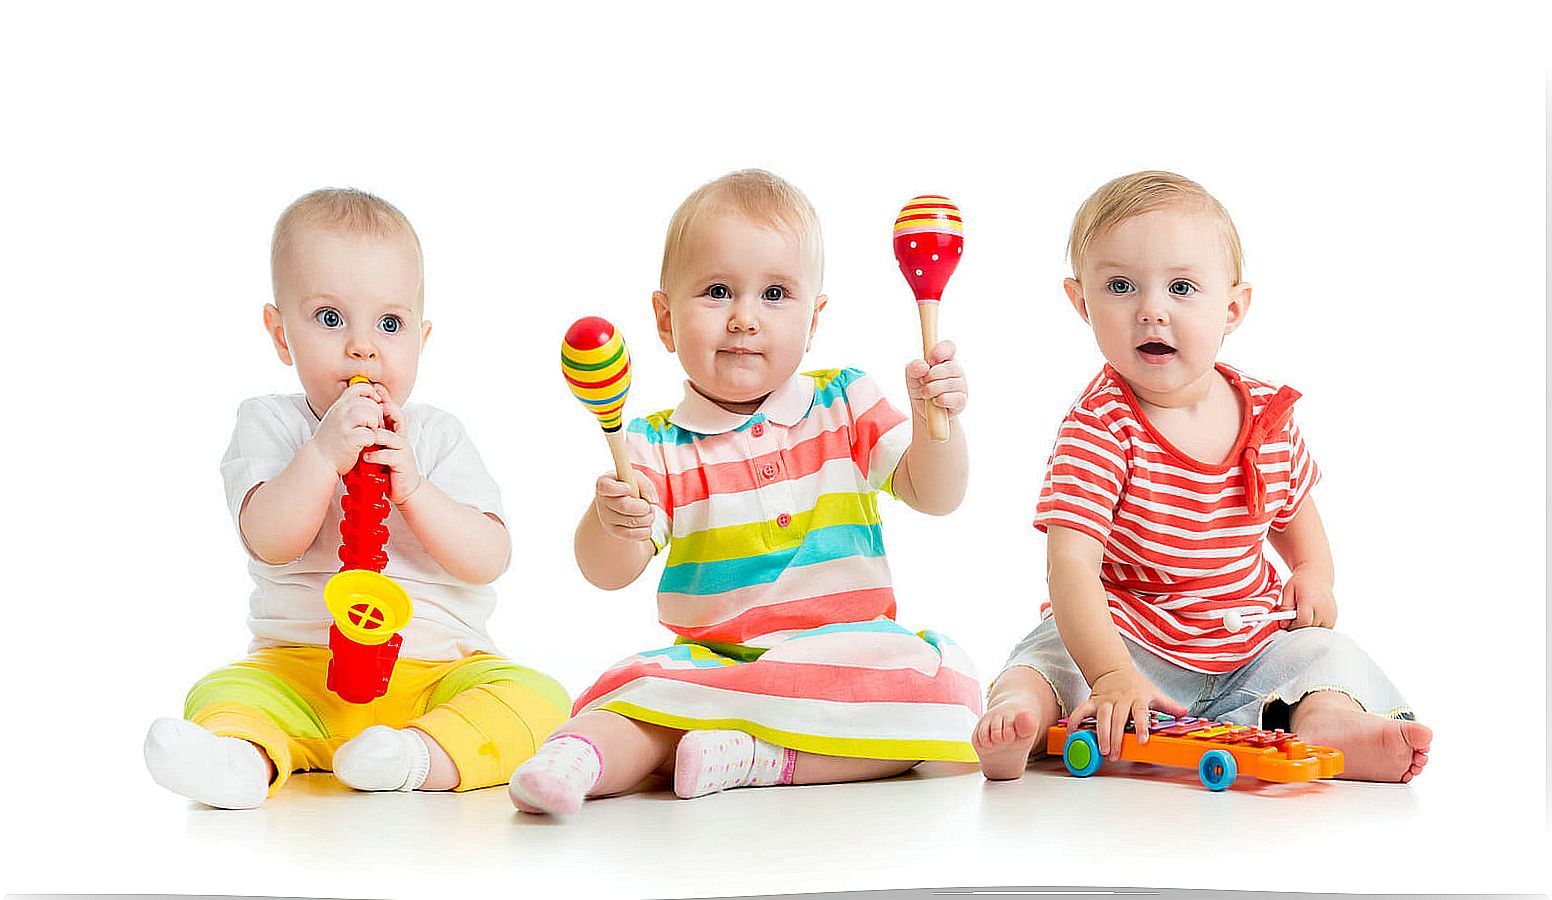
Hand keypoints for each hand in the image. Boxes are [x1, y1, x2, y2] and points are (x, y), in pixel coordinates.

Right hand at [309, 381, 384, 474]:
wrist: (319, 458)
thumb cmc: (332, 439)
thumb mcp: (338, 417)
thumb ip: (351, 408)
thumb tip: (373, 399)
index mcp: (340, 405)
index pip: (360, 388)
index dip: (372, 393)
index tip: (376, 404)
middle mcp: (340, 413)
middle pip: (368, 402)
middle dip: (376, 413)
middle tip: (374, 425)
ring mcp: (343, 426)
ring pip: (368, 415)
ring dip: (374, 424)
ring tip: (371, 432)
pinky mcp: (348, 440)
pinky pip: (368, 434)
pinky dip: (371, 439)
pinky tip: (366, 443)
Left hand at [363, 389, 422, 504]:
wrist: (403, 489)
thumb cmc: (388, 469)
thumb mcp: (379, 449)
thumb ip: (371, 437)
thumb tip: (355, 425)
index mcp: (394, 433)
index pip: (392, 411)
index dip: (385, 399)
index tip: (374, 389)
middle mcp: (401, 439)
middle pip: (398, 417)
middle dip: (385, 409)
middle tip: (372, 405)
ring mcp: (403, 450)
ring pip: (390, 436)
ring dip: (375, 435)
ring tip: (363, 436)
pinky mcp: (402, 463)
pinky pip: (389, 456)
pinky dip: (376, 456)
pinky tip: (365, 457)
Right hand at [592, 473, 655, 542]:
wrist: (621, 500)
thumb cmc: (628, 485)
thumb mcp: (636, 478)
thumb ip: (645, 485)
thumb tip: (652, 501)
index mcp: (604, 484)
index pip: (605, 487)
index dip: (617, 489)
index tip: (628, 488)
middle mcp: (602, 502)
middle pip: (623, 506)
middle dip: (642, 507)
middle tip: (648, 506)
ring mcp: (607, 518)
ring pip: (631, 522)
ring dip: (647, 518)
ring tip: (650, 513)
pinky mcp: (615, 531)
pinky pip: (632, 535)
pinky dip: (645, 530)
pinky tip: (646, 523)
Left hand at [904, 340, 967, 419]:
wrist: (923, 411)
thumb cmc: (919, 388)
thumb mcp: (911, 376)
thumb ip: (914, 367)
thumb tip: (923, 366)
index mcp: (944, 359)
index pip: (949, 347)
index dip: (941, 350)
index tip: (930, 360)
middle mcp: (955, 370)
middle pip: (951, 367)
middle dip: (933, 375)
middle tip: (923, 381)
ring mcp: (960, 386)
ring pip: (952, 383)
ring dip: (933, 389)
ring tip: (924, 393)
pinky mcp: (961, 402)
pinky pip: (955, 398)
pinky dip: (941, 400)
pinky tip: (935, 401)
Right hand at [1068, 667, 1189, 759]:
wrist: (1113, 668)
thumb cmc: (1135, 685)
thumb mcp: (1154, 692)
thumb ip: (1169, 705)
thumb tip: (1185, 712)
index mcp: (1138, 698)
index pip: (1141, 713)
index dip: (1142, 726)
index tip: (1142, 741)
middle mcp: (1121, 699)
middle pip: (1118, 719)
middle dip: (1116, 738)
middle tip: (1115, 754)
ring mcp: (1105, 700)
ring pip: (1101, 717)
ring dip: (1100, 734)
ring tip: (1102, 749)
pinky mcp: (1092, 701)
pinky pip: (1081, 711)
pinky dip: (1075, 721)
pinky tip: (1072, 733)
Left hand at [1281, 568, 1336, 628]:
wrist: (1316, 575)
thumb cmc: (1301, 583)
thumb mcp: (1287, 591)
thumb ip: (1285, 608)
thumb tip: (1284, 624)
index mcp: (1310, 599)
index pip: (1304, 621)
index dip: (1293, 625)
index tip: (1288, 623)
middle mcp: (1323, 607)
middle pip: (1309, 628)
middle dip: (1299, 627)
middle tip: (1293, 619)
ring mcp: (1330, 613)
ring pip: (1316, 631)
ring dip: (1307, 628)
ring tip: (1303, 616)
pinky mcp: (1334, 618)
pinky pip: (1322, 629)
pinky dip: (1314, 627)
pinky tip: (1311, 617)